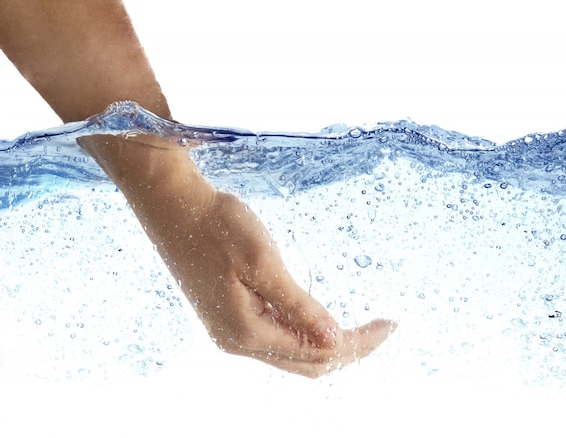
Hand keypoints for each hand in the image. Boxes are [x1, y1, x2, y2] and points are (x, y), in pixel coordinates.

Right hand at [77, 133, 395, 376]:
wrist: (173, 205)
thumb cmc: (218, 225)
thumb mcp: (263, 262)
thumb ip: (299, 306)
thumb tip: (335, 341)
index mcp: (247, 332)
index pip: (317, 352)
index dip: (358, 343)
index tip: (389, 325)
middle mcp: (237, 341)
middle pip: (306, 362)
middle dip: (348, 349)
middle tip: (381, 328)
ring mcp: (230, 331)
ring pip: (291, 353)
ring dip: (327, 343)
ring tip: (360, 328)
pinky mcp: (227, 316)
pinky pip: (276, 337)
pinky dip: (304, 332)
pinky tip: (318, 317)